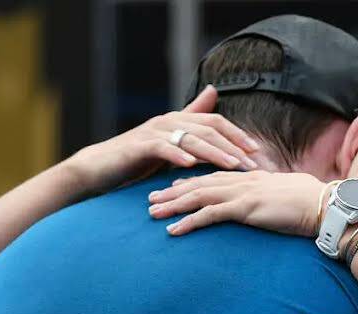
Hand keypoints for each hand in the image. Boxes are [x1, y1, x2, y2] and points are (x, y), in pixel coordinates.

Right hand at [65, 86, 259, 194]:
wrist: (99, 168)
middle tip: (253, 163)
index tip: (258, 151)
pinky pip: (163, 149)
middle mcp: (169, 122)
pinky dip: (178, 155)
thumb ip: (192, 130)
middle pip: (208, 129)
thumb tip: (213, 101)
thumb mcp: (169, 147)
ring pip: (191, 138)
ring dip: (214, 152)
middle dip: (233, 146)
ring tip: (232, 165)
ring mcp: (154, 132)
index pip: (216, 123)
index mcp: (179, 121)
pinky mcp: (139, 146)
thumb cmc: (137, 160)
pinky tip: (192, 165)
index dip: (238, 134)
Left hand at [146, 170, 326, 236]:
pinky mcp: (245, 208)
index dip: (190, 182)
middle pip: (199, 184)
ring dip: (173, 205)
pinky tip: (173, 230)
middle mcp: (243, 181)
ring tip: (152, 213)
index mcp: (251, 178)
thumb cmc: (312, 204)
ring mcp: (242, 193)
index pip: (214, 177)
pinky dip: (189, 222)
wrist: (326, 206)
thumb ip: (271, 197)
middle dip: (172, 191)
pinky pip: (210, 215)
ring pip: (198, 196)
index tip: (172, 187)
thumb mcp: (286, 196)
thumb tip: (268, 203)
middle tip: (150, 199)